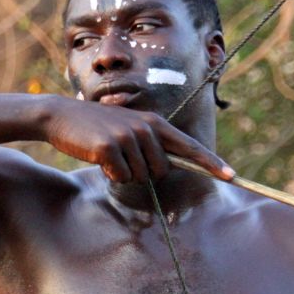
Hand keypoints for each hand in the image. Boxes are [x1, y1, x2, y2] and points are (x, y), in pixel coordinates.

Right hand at [42, 97, 233, 183]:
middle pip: (162, 171)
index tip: (232, 176)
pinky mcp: (111, 147)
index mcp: (155, 123)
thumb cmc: (96, 128)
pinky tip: (98, 156)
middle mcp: (147, 127)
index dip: (212, 163)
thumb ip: (150, 145)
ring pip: (141, 176)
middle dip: (143, 172)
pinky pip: (122, 177)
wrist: (61, 116)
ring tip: (109, 153)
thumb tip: (166, 167)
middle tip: (122, 156)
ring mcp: (129, 136)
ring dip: (124, 173)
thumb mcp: (128, 130)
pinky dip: (110, 174)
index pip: (190, 146)